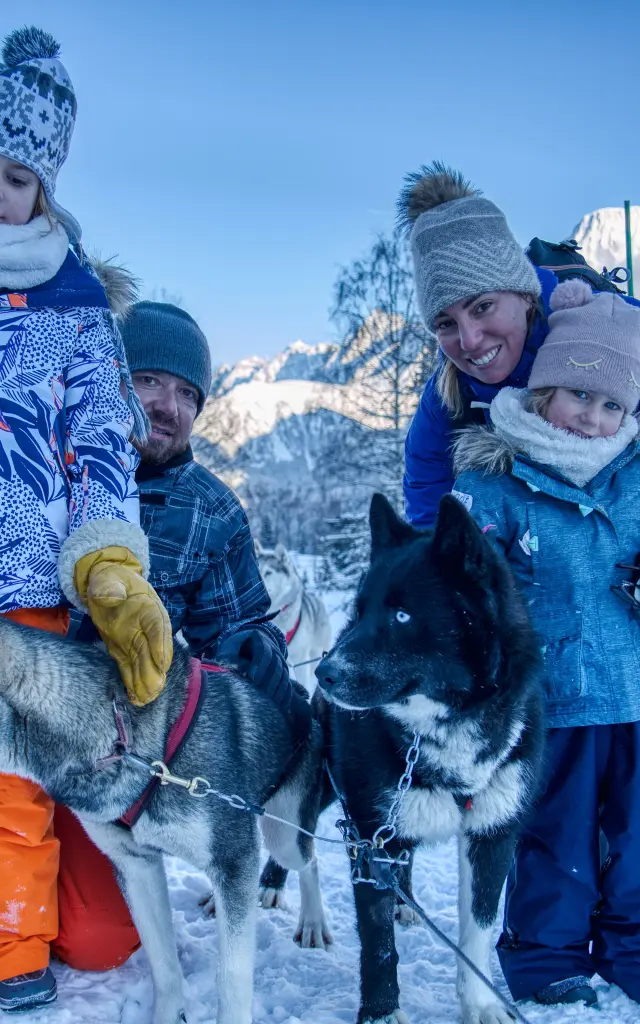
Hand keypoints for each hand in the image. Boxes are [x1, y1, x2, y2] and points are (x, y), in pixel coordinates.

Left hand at [74, 546, 172, 705]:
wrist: (105, 585)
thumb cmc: (109, 579)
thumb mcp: (107, 578)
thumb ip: (109, 587)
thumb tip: (113, 597)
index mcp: (148, 608)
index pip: (157, 627)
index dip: (161, 645)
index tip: (162, 662)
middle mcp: (148, 628)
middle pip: (154, 651)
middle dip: (155, 671)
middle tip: (154, 688)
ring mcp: (138, 641)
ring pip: (145, 664)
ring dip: (147, 682)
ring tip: (146, 699)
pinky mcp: (126, 650)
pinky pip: (132, 668)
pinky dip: (134, 683)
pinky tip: (135, 698)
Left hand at [216, 629, 291, 708]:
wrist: (245, 647)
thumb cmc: (233, 649)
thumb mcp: (228, 648)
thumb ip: (228, 656)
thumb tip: (230, 670)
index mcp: (259, 639)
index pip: (263, 651)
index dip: (260, 665)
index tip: (252, 679)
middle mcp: (273, 648)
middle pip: (276, 663)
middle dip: (269, 680)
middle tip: (261, 693)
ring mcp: (280, 659)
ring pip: (284, 673)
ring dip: (278, 688)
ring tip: (270, 701)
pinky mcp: (283, 671)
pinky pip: (288, 682)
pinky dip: (286, 694)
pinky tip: (282, 705)